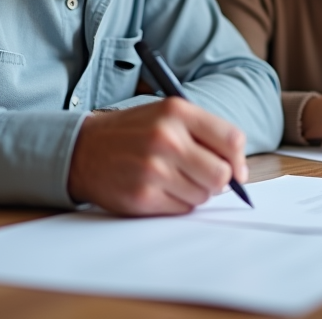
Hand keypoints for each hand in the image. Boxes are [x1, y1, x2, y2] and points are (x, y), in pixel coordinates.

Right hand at [67, 98, 246, 215]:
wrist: (83, 150)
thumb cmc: (133, 132)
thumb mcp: (167, 115)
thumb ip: (205, 133)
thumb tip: (238, 170)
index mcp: (176, 111)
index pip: (231, 140)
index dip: (238, 160)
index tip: (236, 169)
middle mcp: (166, 138)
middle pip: (221, 174)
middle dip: (217, 181)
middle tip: (202, 176)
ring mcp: (153, 169)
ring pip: (203, 195)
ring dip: (195, 192)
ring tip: (173, 178)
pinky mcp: (142, 196)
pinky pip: (182, 209)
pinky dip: (177, 204)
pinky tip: (159, 189)